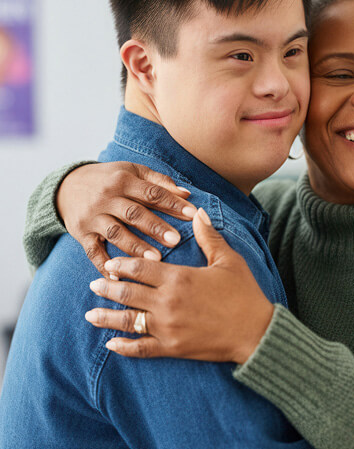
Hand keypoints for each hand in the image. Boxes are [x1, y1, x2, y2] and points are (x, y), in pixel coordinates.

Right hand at [58, 162, 196, 276]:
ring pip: (116, 233)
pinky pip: (93, 252)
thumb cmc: (109, 179)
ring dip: (136, 247)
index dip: (172, 203)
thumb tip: (187, 193)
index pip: (151, 193)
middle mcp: (106, 198)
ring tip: (156, 259)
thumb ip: (159, 182)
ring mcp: (92, 217)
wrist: (66, 187)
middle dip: (156, 227)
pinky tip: (118, 277)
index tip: (193, 214)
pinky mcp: (81, 234)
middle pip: (134, 214)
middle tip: (176, 240)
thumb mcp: (132, 172)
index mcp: (122, 180)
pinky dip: (104, 265)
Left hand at [84, 208, 274, 363]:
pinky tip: (111, 344)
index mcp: (179, 278)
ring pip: (127, 321)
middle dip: (107, 288)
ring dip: (105, 317)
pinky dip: (123, 346)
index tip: (111, 263)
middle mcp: (167, 302)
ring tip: (90, 315)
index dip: (122, 265)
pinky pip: (140, 348)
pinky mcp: (172, 347)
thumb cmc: (245, 293)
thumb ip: (209, 237)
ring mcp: (167, 327)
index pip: (140, 268)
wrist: (256, 331)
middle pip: (126, 293)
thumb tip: (198, 213)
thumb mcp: (229, 261)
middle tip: (93, 285)